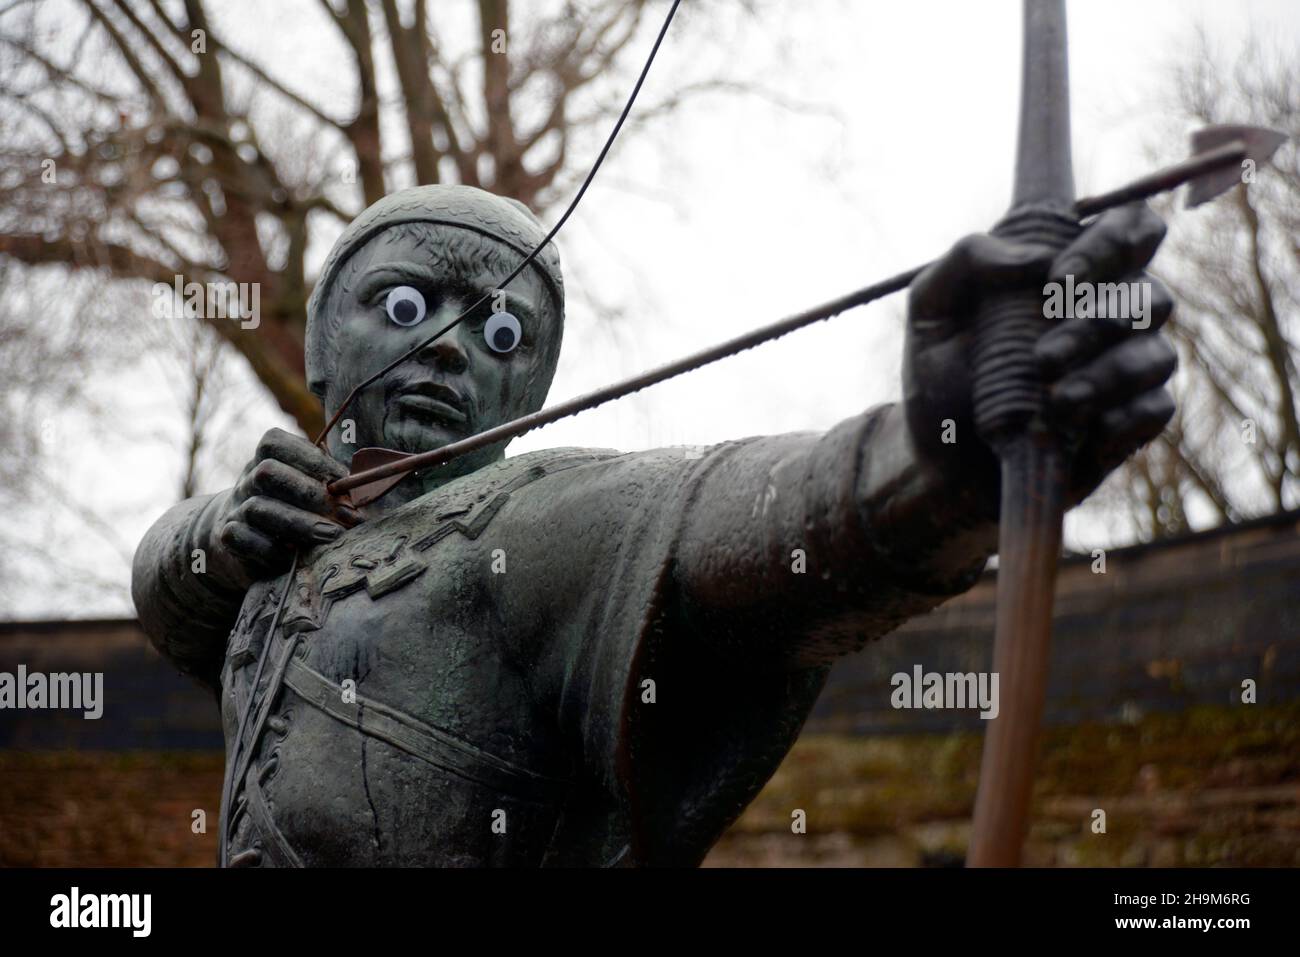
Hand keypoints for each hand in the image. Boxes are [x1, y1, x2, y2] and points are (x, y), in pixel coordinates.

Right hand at [210, 428, 361, 585]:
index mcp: (266, 457)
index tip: (346, 481)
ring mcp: (234, 508)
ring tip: (333, 536)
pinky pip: (243, 539)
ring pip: (259, 508)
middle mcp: (247, 479)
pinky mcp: (228, 537)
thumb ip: (329, 481)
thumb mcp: (306, 486)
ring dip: (300, 523)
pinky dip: (272, 549)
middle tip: (344, 514)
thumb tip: (367, 484)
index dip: (313, 460)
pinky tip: (296, 555)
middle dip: (310, 493)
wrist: (244, 539)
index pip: (276, 444)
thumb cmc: (291, 506)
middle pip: (268, 473)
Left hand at [903, 202, 1175, 506]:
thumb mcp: (929, 311)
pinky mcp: (1131, 419)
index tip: (1057, 277)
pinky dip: (1121, 414)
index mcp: (1061, 270)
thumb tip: (1035, 257)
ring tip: (1055, 399)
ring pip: (1155, 345)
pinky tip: (1079, 428)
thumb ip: (966, 259)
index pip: (1123, 221)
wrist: (942, 467)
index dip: (1110, 233)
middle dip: (1101, 309)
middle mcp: (1104, 308)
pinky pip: (1156, 405)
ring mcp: (1124, 363)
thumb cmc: (939, 379)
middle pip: (1146, 276)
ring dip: (1106, 371)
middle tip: (1046, 347)